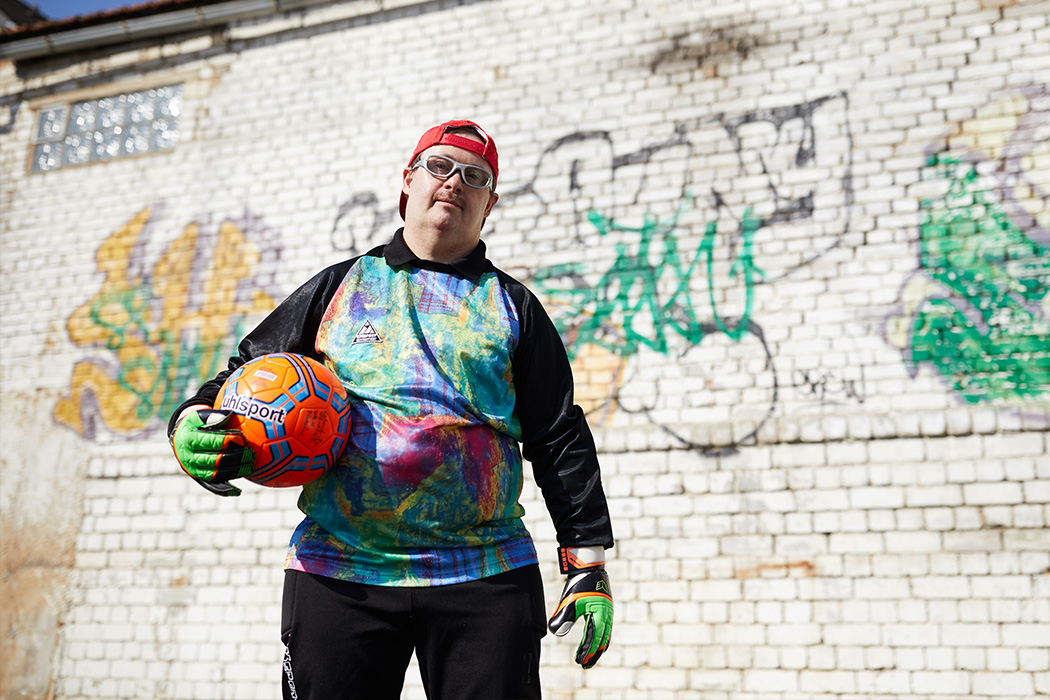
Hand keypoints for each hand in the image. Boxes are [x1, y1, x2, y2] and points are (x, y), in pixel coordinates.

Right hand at [169, 407, 254, 496]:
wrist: (180, 439)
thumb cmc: (195, 424)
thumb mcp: (198, 416)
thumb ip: (213, 415)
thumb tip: (229, 414)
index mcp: (190, 439)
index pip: (212, 441)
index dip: (228, 440)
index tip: (242, 439)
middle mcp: (190, 456)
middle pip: (216, 459)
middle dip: (236, 457)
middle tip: (250, 453)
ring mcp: (193, 469)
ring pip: (216, 474)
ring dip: (235, 471)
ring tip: (250, 466)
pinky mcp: (199, 478)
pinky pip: (213, 485)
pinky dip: (225, 489)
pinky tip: (237, 491)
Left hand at [548, 546, 612, 668]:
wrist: (590, 566)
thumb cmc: (579, 583)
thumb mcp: (570, 600)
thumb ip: (564, 617)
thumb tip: (556, 633)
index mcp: (600, 615)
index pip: (594, 639)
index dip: (587, 652)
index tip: (579, 662)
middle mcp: (607, 616)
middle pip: (602, 640)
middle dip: (594, 654)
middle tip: (585, 665)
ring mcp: (608, 612)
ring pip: (606, 635)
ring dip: (598, 648)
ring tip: (590, 658)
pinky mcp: (606, 608)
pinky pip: (606, 628)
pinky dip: (602, 638)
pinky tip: (595, 641)